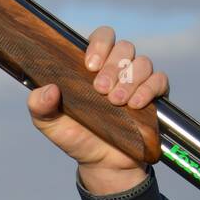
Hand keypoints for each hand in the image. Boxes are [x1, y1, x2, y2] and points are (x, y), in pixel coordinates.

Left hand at [26, 26, 168, 194]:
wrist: (101, 163)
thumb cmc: (75, 136)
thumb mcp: (50, 123)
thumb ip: (39, 106)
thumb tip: (48, 89)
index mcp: (93, 66)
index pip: (102, 37)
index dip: (99, 44)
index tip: (90, 66)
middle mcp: (117, 68)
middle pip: (124, 47)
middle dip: (113, 67)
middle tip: (100, 90)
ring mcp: (137, 80)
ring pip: (142, 62)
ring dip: (129, 80)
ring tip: (116, 101)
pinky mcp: (154, 95)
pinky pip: (159, 80)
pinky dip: (148, 89)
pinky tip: (135, 104)